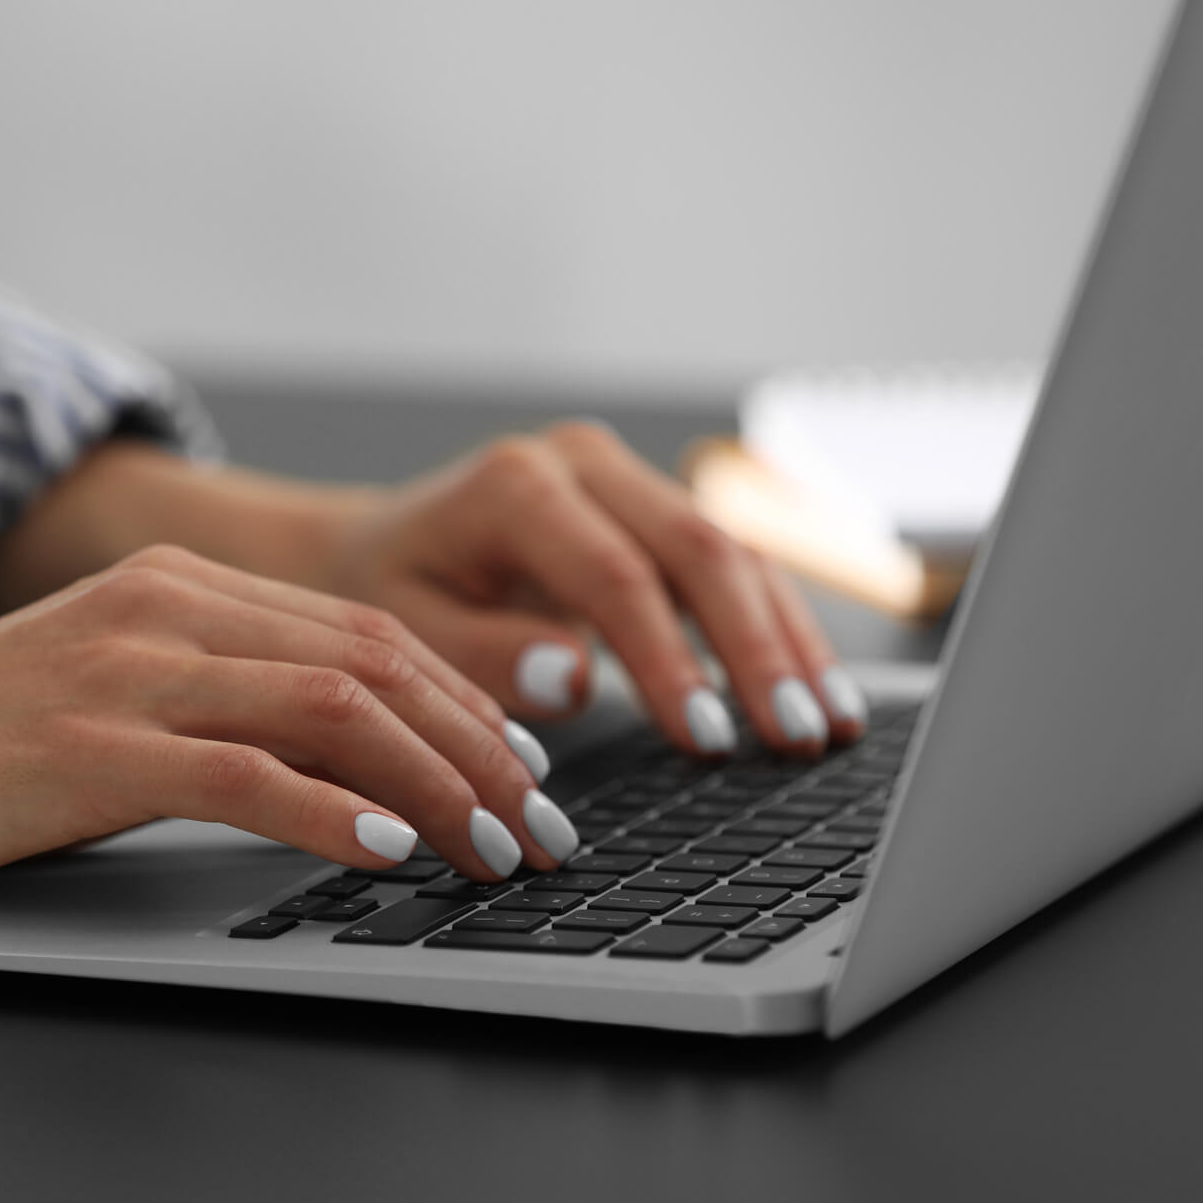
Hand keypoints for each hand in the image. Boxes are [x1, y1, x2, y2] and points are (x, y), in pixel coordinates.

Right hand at [0, 545, 579, 898]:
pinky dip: (332, 813)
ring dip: (435, 785)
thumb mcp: (106, 693)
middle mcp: (163, 609)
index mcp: (175, 586)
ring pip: (330, 708)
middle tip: (540, 823)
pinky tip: (388, 851)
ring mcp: (125, 672)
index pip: (364, 630)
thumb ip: (217, 700)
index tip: (521, 767)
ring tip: (494, 848)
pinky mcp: (86, 750)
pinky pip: (243, 775)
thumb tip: (350, 763)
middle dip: (478, 746)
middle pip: (372, 661)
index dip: (463, 699)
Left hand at [317, 420, 867, 756]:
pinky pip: (736, 566)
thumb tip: (574, 678)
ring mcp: (627, 478)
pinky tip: (818, 694)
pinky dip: (779, 631)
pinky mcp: (655, 509)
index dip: (669, 659)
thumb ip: (486, 654)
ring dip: (786, 643)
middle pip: (696, 550)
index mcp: (516, 485)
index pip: (615, 574)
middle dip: (753, 652)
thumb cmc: (389, 593)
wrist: (377, 546)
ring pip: (733, 553)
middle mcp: (583, 463)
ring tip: (825, 729)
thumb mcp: (409, 630)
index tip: (704, 738)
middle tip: (790, 739)